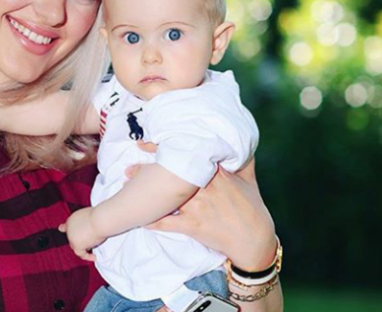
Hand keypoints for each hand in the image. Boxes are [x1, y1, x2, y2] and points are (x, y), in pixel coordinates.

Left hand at [58, 207, 103, 261]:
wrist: (99, 220)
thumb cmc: (97, 216)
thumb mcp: (88, 214)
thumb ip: (83, 222)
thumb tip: (88, 228)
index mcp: (71, 220)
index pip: (65, 227)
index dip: (64, 228)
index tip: (61, 228)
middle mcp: (69, 229)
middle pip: (72, 238)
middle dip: (79, 240)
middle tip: (90, 241)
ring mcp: (71, 237)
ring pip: (76, 246)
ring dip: (84, 248)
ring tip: (94, 246)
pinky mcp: (77, 246)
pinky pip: (82, 254)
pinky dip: (88, 256)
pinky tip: (94, 257)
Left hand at [132, 143, 276, 271]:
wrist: (254, 240)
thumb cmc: (253, 208)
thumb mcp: (249, 180)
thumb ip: (243, 159)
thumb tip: (241, 141)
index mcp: (215, 173)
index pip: (185, 156)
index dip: (162, 148)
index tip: (144, 143)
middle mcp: (203, 187)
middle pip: (169, 175)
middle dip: (146, 170)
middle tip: (128, 168)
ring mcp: (196, 207)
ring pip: (165, 196)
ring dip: (145, 194)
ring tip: (127, 188)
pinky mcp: (193, 225)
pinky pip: (168, 224)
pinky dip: (154, 222)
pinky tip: (140, 219)